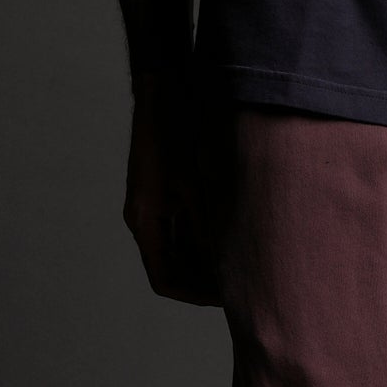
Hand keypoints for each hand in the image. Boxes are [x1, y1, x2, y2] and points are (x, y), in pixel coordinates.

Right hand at [125, 71, 221, 303]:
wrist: (163, 90)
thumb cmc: (175, 133)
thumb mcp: (195, 185)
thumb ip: (206, 227)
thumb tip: (225, 264)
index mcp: (145, 221)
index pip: (164, 279)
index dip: (195, 294)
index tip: (226, 296)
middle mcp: (145, 218)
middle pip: (172, 266)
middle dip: (204, 277)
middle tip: (240, 279)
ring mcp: (153, 204)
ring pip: (179, 247)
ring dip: (206, 255)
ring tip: (242, 256)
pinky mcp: (163, 190)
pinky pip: (181, 225)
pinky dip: (204, 233)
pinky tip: (234, 230)